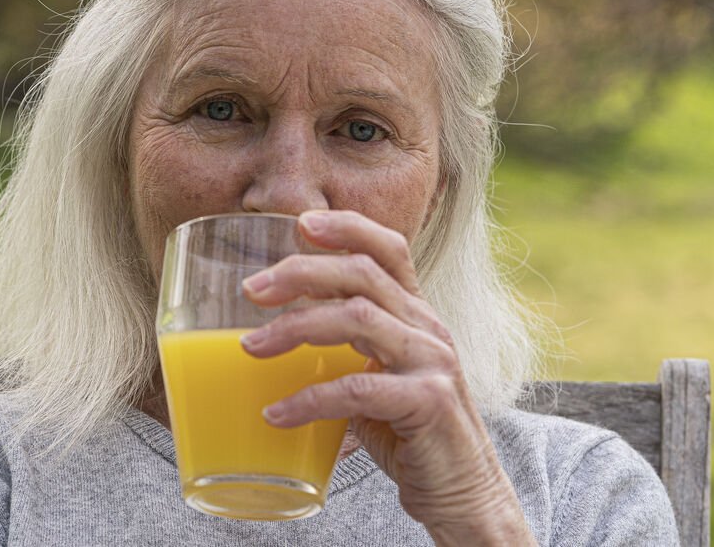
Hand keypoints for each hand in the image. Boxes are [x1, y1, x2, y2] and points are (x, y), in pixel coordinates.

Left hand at [240, 210, 536, 545]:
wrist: (462, 491)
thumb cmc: (410, 434)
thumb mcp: (377, 379)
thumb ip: (342, 352)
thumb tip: (270, 338)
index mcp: (416, 315)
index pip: (389, 249)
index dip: (347, 227)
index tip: (300, 223)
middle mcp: (428, 328)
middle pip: (362, 274)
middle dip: (301, 272)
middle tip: (251, 290)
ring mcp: (433, 362)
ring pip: (357, 318)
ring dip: (295, 327)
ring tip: (251, 347)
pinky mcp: (428, 402)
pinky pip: (357, 389)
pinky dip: (309, 399)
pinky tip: (277, 414)